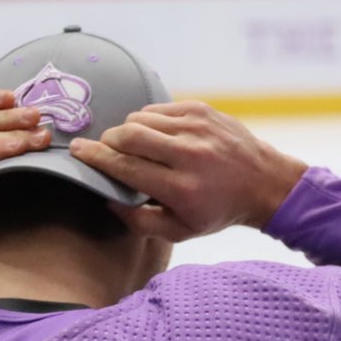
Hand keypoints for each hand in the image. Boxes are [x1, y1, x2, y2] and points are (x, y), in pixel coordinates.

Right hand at [68, 100, 308, 240]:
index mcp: (181, 188)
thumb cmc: (217, 210)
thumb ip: (138, 221)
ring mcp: (196, 128)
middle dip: (107, 141)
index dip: (95, 158)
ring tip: (133, 146)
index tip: (77, 151)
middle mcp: (189, 155)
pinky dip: (147, 121)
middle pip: (128, 135)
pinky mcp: (201, 110)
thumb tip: (107, 198)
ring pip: (140, 119)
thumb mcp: (179, 230)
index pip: (125, 166)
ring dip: (127, 131)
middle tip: (105, 149)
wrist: (263, 182)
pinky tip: (155, 136)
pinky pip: (157, 109)